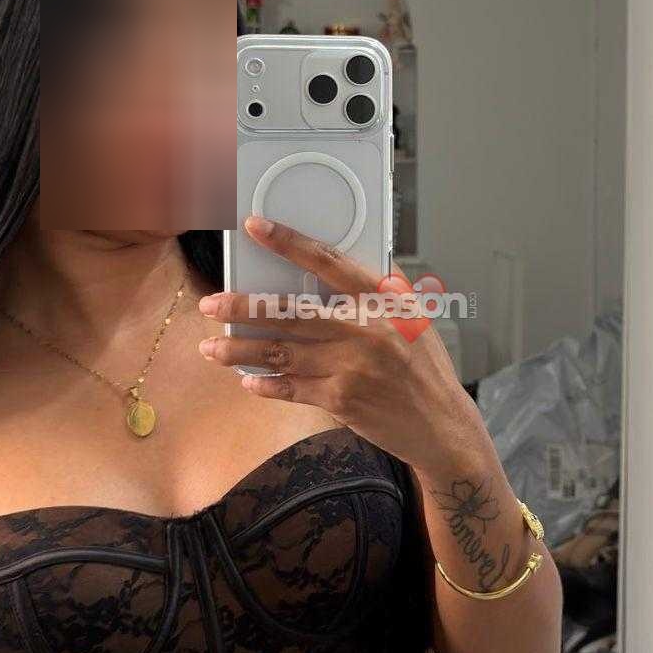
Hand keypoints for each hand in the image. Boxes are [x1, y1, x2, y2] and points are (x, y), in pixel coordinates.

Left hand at [196, 215, 484, 480]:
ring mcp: (350, 367)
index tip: (255, 227)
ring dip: (240, 351)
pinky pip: (291, 388)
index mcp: (381, 301)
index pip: (327, 261)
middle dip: (244, 308)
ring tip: (211, 348)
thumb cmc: (425, 369)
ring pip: (281, 353)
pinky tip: (247, 379)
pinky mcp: (340, 400)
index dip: (288, 241)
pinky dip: (266, 384)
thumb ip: (381, 290)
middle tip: (211, 304)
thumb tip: (347, 260)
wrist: (441, 425)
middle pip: (290, 312)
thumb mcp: (414, 318)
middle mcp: (364, 330)